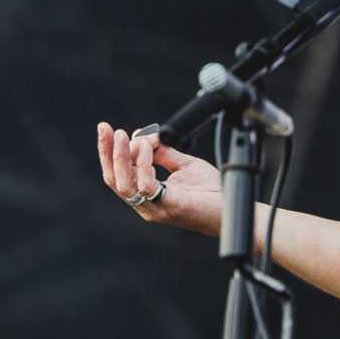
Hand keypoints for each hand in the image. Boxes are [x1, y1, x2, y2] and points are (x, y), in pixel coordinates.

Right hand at [97, 121, 224, 236]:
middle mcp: (146, 205)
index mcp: (146, 195)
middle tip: (106, 129)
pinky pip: (147, 185)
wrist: (233, 209)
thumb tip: (146, 136)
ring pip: (124, 184)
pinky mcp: (170, 207)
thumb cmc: (211, 192)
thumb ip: (164, 152)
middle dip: (107, 152)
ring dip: (120, 157)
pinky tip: (146, 149)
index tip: (106, 130)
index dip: (109, 153)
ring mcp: (156, 208)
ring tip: (124, 136)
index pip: (118, 175)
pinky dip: (143, 164)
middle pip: (114, 180)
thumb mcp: (184, 165)